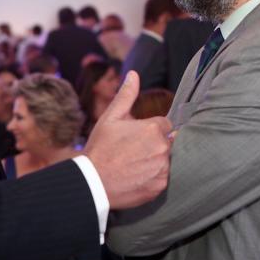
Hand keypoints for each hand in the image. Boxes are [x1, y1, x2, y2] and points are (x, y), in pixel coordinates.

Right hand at [84, 71, 171, 208]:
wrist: (93, 182)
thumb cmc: (100, 148)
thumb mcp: (110, 118)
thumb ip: (126, 95)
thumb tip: (134, 74)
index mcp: (153, 129)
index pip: (165, 124)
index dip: (150, 129)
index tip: (137, 137)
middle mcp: (162, 148)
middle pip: (167, 142)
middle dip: (154, 144)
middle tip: (132, 152)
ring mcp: (163, 168)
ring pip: (166, 160)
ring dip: (155, 160)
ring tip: (133, 165)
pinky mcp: (160, 185)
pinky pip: (163, 177)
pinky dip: (153, 176)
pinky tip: (136, 176)